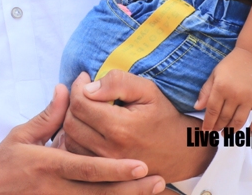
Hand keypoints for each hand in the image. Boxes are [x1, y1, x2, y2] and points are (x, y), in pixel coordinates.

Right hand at [0, 84, 164, 194]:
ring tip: (154, 190)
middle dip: (131, 188)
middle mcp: (57, 188)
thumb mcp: (23, 135)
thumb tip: (68, 87)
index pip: (88, 169)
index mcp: (49, 165)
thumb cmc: (4, 162)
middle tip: (159, 181)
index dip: (115, 169)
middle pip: (100, 193)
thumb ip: (50, 114)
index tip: (141, 165)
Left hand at [62, 71, 215, 182]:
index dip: (78, 86)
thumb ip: (118, 82)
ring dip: (72, 120)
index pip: (80, 104)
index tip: (85, 78)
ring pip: (69, 140)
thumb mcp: (148, 91)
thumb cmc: (164, 117)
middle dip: (73, 102)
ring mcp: (106, 165)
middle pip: (70, 122)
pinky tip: (87, 126)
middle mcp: (109, 150)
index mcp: (120, 128)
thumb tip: (89, 87)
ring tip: (86, 108)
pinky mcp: (104, 173)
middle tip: (84, 92)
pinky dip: (76, 137)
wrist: (181, 152)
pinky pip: (76, 154)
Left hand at [195, 47, 251, 131]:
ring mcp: (249, 98)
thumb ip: (206, 91)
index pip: (212, 111)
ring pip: (239, 121)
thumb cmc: (231, 64)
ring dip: (232, 130)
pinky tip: (249, 134)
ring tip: (227, 134)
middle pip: (225, 117)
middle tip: (215, 132)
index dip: (208, 123)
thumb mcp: (215, 74)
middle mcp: (235, 95)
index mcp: (221, 87)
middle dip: (218, 127)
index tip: (205, 131)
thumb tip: (196, 107)